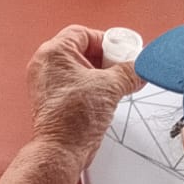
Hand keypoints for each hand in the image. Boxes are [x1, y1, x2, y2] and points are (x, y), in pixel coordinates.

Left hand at [26, 25, 144, 166]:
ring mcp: (46, 82)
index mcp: (53, 53)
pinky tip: (105, 96)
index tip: (120, 51)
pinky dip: (89, 86)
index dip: (105, 40)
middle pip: (80, 49)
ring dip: (98, 74)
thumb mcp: (110, 87)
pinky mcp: (50, 98)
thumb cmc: (73, 119)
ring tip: (115, 84)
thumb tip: (138, 68)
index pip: (82, 33)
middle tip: (120, 68)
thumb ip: (128, 72)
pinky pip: (72, 83)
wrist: (61, 150)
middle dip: (104, 58)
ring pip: (77, 68)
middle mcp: (45, 64)